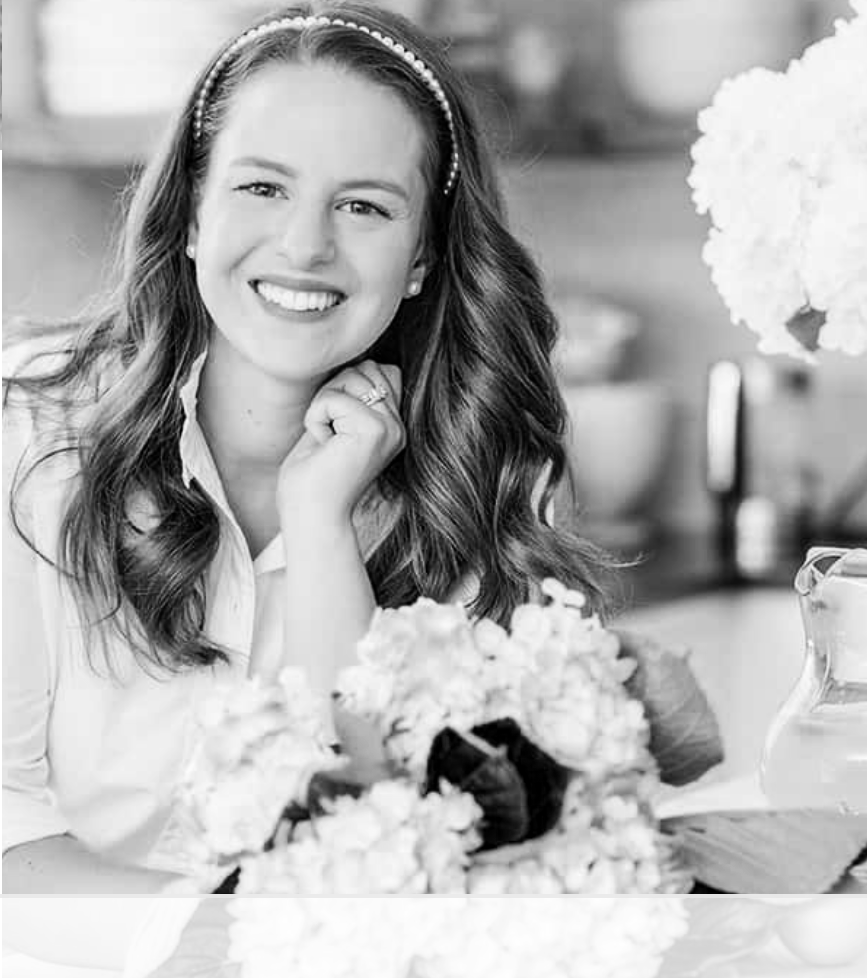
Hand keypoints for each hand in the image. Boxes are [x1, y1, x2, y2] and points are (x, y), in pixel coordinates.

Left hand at [277, 360, 403, 525]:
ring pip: (350, 377)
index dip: (347, 387)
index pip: (380, 370)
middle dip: (334, 392)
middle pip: (365, 368)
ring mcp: (390, 427)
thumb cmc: (312, 477)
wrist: (310, 515)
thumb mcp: (335, 424)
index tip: (335, 429)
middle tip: (329, 435)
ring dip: (324, 405)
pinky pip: (333, 397)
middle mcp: (398, 426)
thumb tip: (362, 363)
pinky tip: (323, 447)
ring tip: (327, 441)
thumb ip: (352, 394)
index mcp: (393, 426)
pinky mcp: (375, 430)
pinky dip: (316, 418)